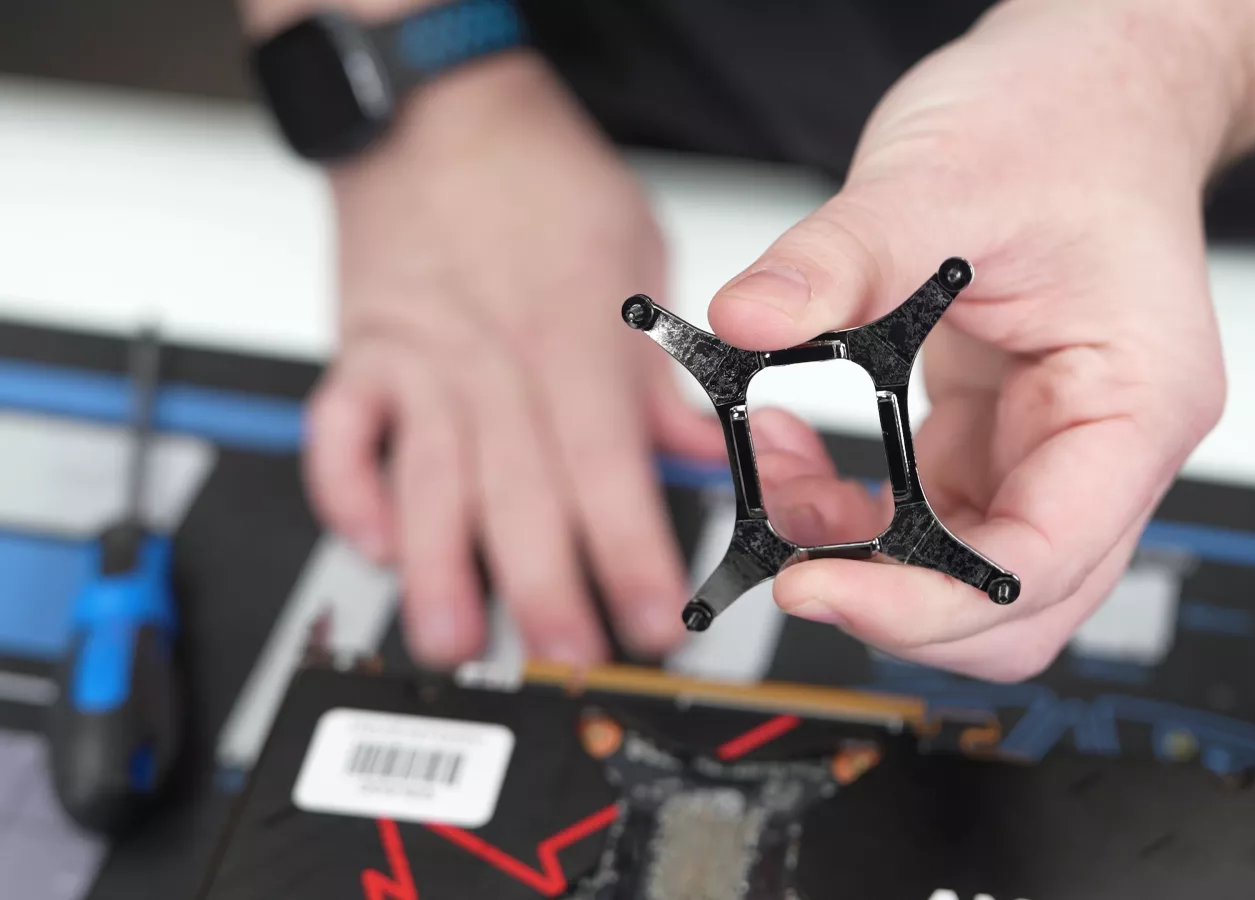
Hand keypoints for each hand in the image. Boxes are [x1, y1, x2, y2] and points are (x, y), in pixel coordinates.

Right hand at [304, 56, 724, 666]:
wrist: (438, 111)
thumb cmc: (542, 183)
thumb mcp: (637, 262)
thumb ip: (663, 375)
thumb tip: (710, 453)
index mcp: (571, 339)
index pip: (607, 465)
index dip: (630, 551)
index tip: (652, 617)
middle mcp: (492, 357)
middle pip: (517, 487)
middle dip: (542, 585)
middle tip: (564, 656)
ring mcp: (420, 359)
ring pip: (427, 474)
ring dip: (438, 564)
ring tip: (454, 638)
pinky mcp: (362, 355)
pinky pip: (340, 432)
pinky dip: (348, 491)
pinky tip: (372, 545)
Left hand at [709, 0, 1242, 681]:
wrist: (1091, 83)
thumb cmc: (1066, 122)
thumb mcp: (941, 177)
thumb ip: (839, 260)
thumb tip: (748, 322)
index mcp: (1134, 404)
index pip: (1039, 562)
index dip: (927, 601)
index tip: (816, 587)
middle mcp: (1106, 447)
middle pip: (1012, 606)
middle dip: (895, 602)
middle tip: (787, 564)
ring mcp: (1052, 448)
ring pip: (962, 576)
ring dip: (862, 560)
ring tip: (771, 480)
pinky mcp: (998, 436)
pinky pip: (928, 521)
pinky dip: (855, 517)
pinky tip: (792, 453)